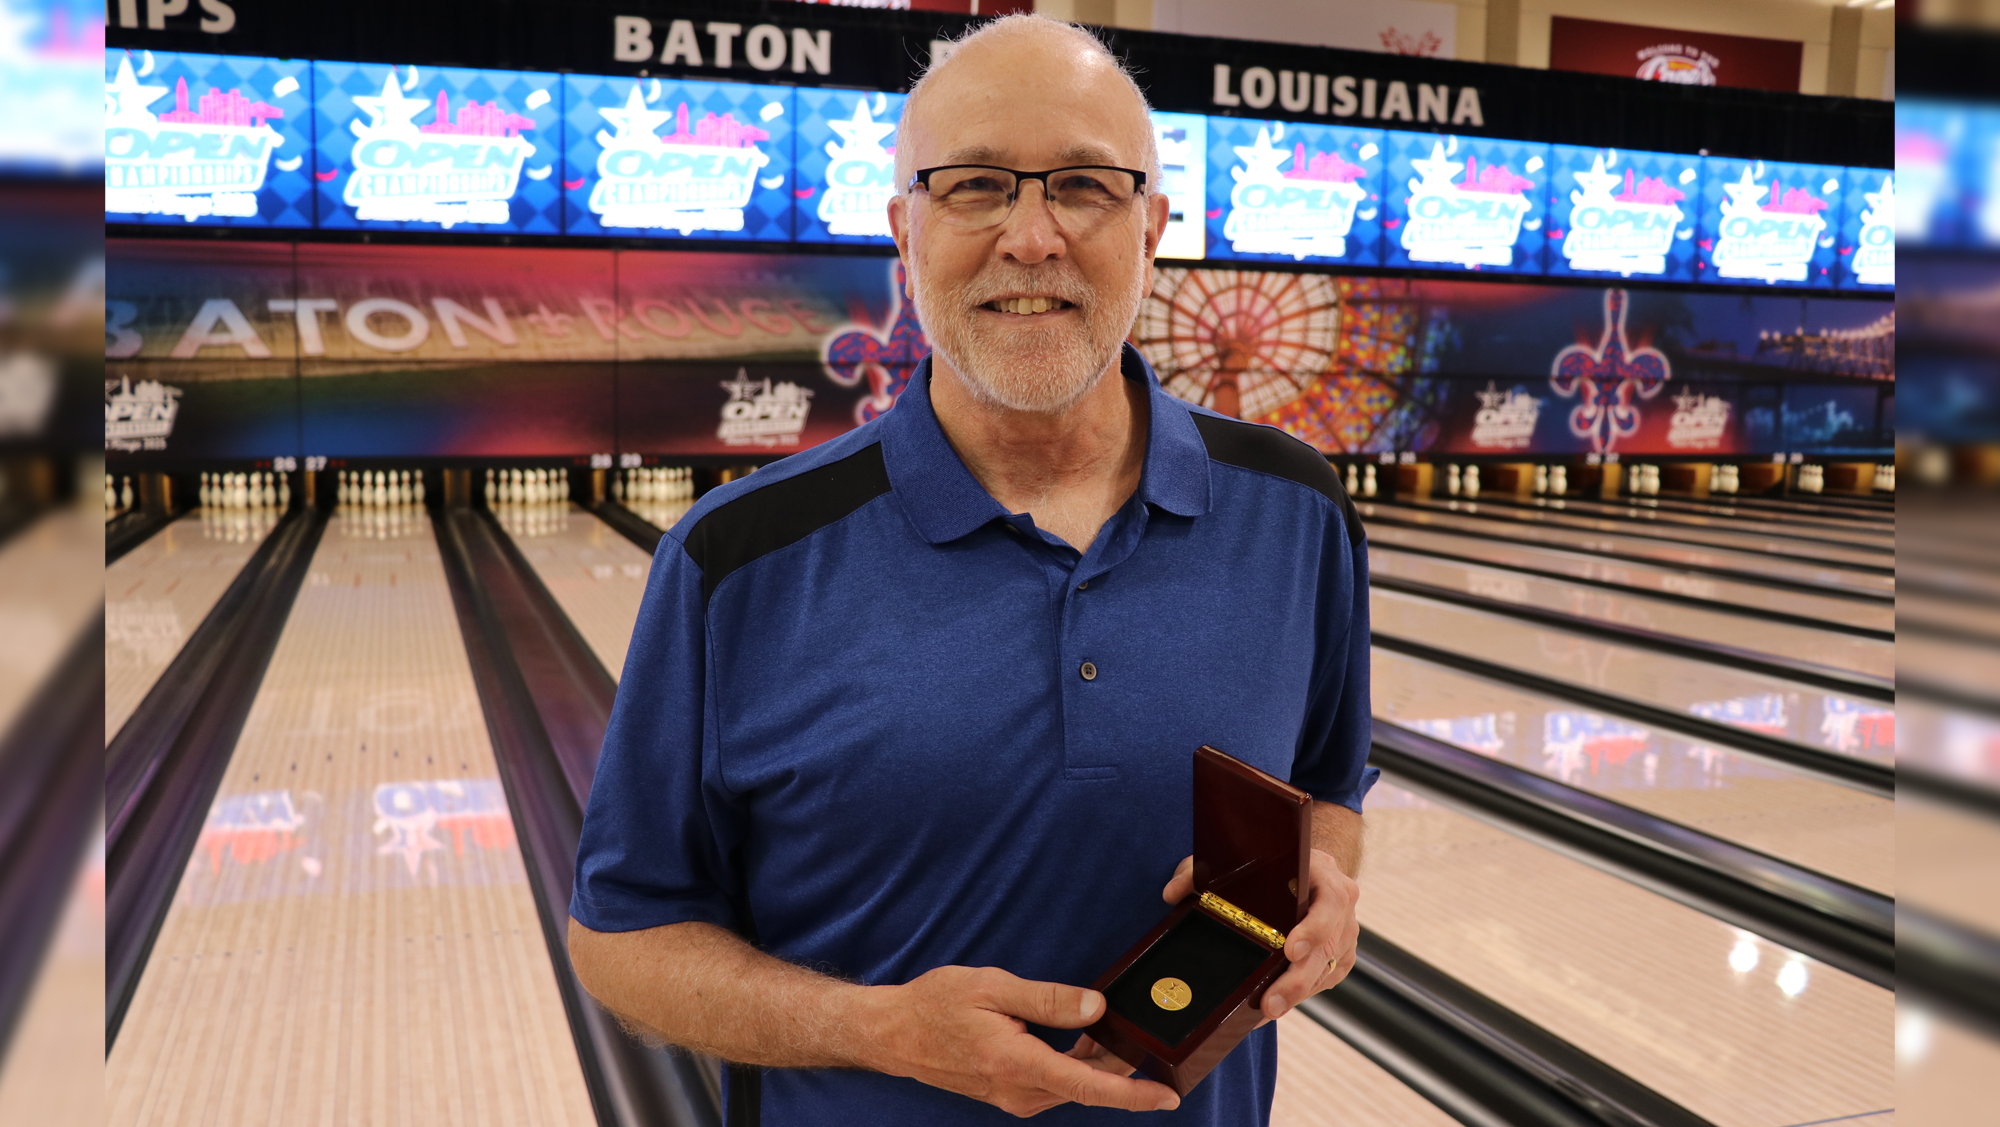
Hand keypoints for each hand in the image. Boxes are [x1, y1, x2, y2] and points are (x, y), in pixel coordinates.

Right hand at [856, 965, 1180, 1116]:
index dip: (1132, 1094)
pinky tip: (1079, 1038)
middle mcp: (1018, 1091)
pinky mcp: (1008, 1094)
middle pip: (1087, 1086)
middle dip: (1120, 1064)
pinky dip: (1074, 1065)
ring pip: (1072, 1086)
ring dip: (1096, 1063)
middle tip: (1139, 1029)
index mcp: (1017, 1065)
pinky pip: (1054, 1084)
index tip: (1166, 1096)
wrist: (893, 1032)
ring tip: (1109, 1028)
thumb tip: (1097, 1008)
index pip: (1088, 1086)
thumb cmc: (935, 1005)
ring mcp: (1013, 1097)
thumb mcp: (993, 987)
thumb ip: (1048, 1000)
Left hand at [1160, 848, 1359, 1020]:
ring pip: (1325, 971)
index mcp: (1325, 877)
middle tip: (1270, 1004)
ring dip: (1296, 995)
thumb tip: (1172, 892)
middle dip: (1297, 980)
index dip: (1313, 929)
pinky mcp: (1339, 959)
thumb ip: (1201, 871)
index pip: (1330, 903)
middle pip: (1328, 948)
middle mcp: (1343, 908)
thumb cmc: (1271, 866)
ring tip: (1265, 1012)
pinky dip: (1298, 997)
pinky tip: (1271, 1008)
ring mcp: (1345, 936)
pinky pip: (1323, 982)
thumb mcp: (1236, 860)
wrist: (1308, 872)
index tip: (1289, 950)